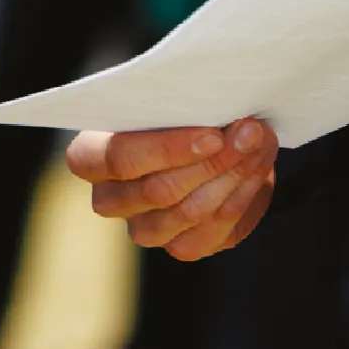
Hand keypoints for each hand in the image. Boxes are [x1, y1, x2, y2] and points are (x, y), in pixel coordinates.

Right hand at [65, 119, 276, 260]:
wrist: (201, 143)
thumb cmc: (178, 114)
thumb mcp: (174, 101)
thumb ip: (195, 107)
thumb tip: (244, 125)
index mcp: (90, 156)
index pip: (117, 158)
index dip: (166, 149)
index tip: (213, 134)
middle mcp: (110, 199)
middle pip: (158, 189)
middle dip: (212, 161)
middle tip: (250, 134)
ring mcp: (144, 229)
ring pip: (189, 211)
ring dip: (232, 177)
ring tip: (259, 145)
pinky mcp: (179, 247)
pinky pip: (212, 232)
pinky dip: (241, 198)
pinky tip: (256, 172)